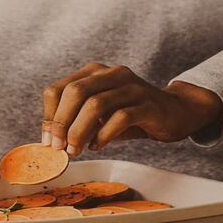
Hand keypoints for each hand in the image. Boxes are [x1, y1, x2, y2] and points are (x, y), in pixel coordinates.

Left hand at [41, 63, 222, 155]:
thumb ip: (78, 121)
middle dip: (61, 122)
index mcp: (94, 72)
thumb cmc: (131, 114)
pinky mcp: (147, 104)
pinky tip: (97, 146)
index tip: (47, 140)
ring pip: (96, 104)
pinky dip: (104, 135)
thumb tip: (51, 141)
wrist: (175, 112)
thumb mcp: (101, 114)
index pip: (59, 88)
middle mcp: (112, 74)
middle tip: (58, 147)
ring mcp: (131, 87)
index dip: (48, 116)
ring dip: (80, 131)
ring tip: (75, 149)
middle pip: (75, 92)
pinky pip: (120, 117)